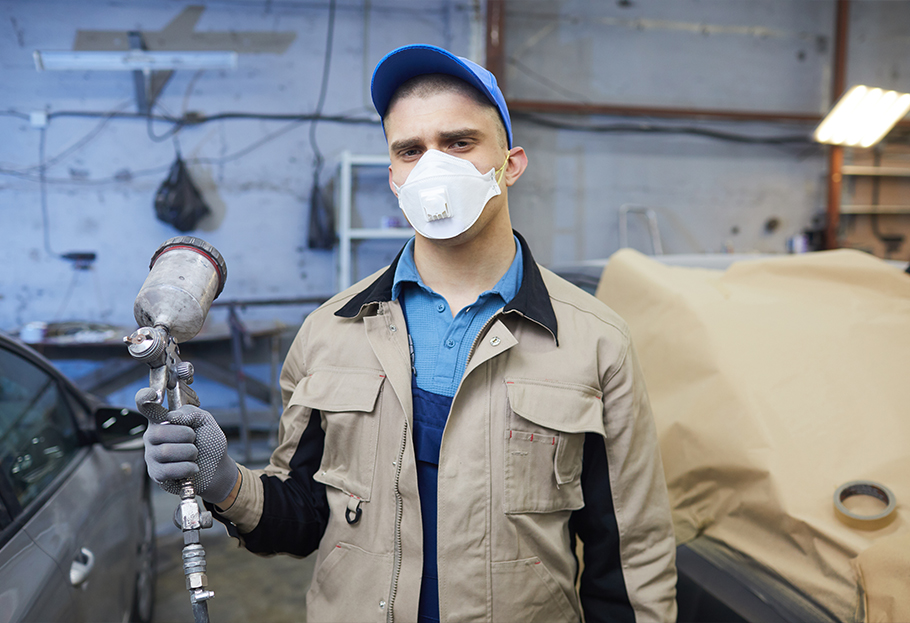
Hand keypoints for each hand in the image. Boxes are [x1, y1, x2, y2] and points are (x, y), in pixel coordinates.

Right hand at [136, 387, 237, 503]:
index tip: (151, 395)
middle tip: (194, 440)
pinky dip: (187, 468)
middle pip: (159, 431)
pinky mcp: (156, 474)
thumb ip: (191, 412)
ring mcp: (152, 456)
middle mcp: (153, 436)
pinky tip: (192, 468)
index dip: (144, 397)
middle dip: (186, 435)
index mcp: (162, 419)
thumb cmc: (209, 443)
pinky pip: (168, 470)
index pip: (145, 404)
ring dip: (189, 452)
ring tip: (194, 455)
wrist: (218, 468)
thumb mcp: (205, 421)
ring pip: (165, 451)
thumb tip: (172, 417)